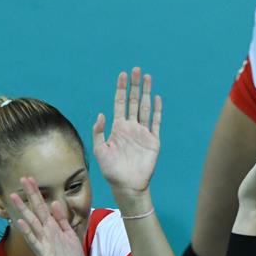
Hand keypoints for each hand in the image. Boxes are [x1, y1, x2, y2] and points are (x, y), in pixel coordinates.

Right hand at [10, 176, 84, 255]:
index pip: (42, 206)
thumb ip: (62, 220)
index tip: (29, 178)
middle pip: (35, 210)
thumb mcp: (69, 234)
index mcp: (52, 227)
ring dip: (22, 210)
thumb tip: (55, 203)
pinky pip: (34, 241)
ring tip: (14, 197)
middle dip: (29, 195)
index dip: (36, 192)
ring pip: (31, 223)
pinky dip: (27, 232)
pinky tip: (20, 222)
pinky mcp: (43, 253)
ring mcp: (42, 242)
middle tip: (22, 179)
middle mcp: (45, 232)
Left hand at [93, 68, 161, 196]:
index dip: (121, 89)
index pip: (120, 103)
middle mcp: (131, 127)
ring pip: (145, 107)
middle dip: (135, 86)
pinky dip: (156, 110)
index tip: (122, 75)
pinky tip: (157, 98)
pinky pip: (155, 122)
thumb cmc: (111, 170)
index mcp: (118, 128)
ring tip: (147, 77)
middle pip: (133, 101)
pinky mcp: (153, 141)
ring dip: (146, 92)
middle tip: (136, 70)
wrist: (127, 186)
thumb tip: (101, 114)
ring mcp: (143, 133)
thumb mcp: (100, 150)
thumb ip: (99, 132)